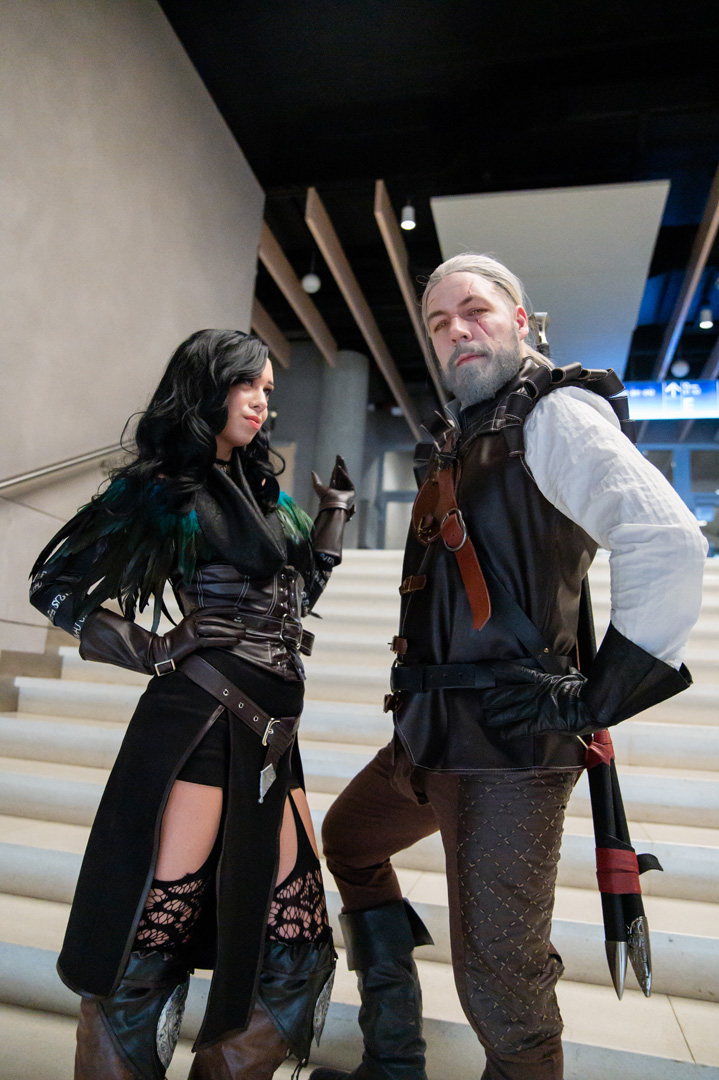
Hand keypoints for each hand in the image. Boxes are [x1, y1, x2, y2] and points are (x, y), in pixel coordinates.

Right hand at [149, 606, 242, 673]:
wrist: (161, 651)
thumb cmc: (176, 642)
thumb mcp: (186, 628)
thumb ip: (198, 624)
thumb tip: (214, 623)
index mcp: (191, 616)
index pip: (211, 610)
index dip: (224, 609)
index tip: (236, 610)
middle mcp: (192, 621)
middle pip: (216, 620)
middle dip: (231, 623)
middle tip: (244, 626)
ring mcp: (191, 630)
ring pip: (215, 629)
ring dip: (231, 631)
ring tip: (242, 634)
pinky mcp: (192, 642)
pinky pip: (211, 640)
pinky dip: (225, 640)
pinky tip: (234, 641)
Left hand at [311, 455, 354, 515]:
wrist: (331, 504)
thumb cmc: (324, 498)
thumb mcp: (317, 486)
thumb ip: (315, 479)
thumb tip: (312, 471)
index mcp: (334, 488)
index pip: (335, 475)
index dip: (335, 468)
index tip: (336, 459)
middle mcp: (341, 488)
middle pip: (340, 473)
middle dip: (340, 464)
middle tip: (339, 456)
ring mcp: (346, 489)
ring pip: (344, 475)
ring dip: (342, 466)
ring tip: (340, 458)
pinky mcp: (351, 491)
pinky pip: (347, 480)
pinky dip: (343, 474)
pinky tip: (339, 467)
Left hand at [480, 663, 594, 737]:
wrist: (594, 705)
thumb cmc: (587, 692)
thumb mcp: (577, 679)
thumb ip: (572, 675)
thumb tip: (572, 669)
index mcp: (544, 681)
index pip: (517, 672)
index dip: (501, 671)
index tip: (488, 669)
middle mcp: (537, 693)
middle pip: (509, 693)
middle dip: (495, 697)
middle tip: (482, 700)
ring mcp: (538, 708)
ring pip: (512, 711)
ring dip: (498, 715)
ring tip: (486, 718)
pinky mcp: (543, 723)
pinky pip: (523, 728)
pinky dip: (512, 732)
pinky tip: (502, 734)